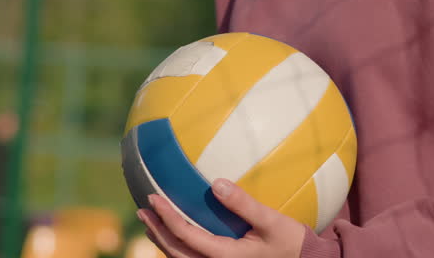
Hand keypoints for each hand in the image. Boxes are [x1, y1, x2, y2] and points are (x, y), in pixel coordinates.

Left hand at [137, 179, 305, 257]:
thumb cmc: (291, 243)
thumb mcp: (272, 222)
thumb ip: (244, 204)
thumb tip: (215, 183)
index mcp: (226, 257)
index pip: (187, 237)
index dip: (167, 218)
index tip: (153, 198)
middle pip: (176, 252)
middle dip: (157, 231)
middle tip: (142, 210)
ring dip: (163, 239)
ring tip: (150, 220)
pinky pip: (193, 257)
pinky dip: (178, 243)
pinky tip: (175, 230)